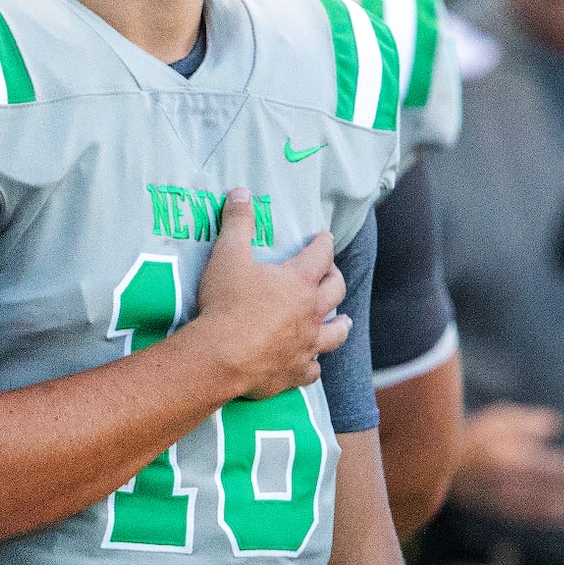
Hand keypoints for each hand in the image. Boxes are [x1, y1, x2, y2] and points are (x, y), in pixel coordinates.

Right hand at [189, 190, 346, 399]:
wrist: (220, 356)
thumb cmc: (226, 303)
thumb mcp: (227, 256)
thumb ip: (237, 223)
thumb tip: (241, 192)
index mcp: (300, 281)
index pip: (321, 254)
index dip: (324, 243)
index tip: (325, 237)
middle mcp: (312, 312)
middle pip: (336, 291)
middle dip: (335, 279)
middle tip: (331, 275)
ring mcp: (307, 344)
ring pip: (336, 333)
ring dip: (340, 324)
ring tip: (342, 321)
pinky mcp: (295, 372)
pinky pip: (313, 369)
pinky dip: (313, 364)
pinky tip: (310, 363)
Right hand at [449, 402, 563, 527]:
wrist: (436, 467)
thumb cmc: (469, 436)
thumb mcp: (497, 418)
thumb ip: (529, 422)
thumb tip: (555, 424)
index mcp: (512, 461)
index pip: (561, 470)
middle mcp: (513, 487)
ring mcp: (509, 503)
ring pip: (555, 510)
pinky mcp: (505, 512)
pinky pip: (541, 518)